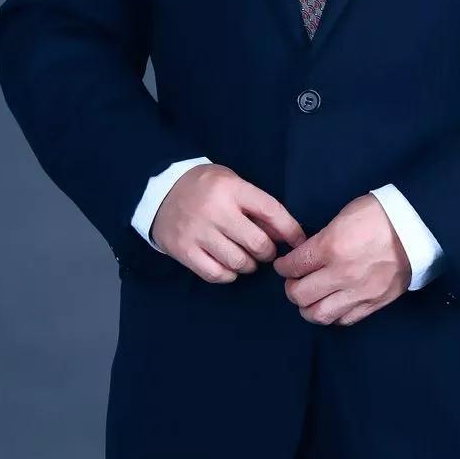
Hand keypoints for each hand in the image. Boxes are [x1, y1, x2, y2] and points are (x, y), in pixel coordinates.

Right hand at [151, 164, 305, 283]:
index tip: (299, 241)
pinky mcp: (183, 250)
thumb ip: (257, 206)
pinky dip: (229, 275)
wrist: (160, 190)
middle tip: (265, 251)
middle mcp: (215, 210)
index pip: (271, 211)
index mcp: (231, 188)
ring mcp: (197, 232)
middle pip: (258, 243)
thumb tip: (285, 235)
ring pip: (239, 262)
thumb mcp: (232, 183)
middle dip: (268, 252)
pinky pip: (216, 274)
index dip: (290, 230)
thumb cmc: (205, 187)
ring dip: (250, 265)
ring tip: (247, 258)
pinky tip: (229, 266)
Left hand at [272, 193, 411, 325]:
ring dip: (309, 307)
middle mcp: (342, 274)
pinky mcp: (374, 303)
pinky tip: (333, 304)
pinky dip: (333, 315)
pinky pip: (344, 320)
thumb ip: (322, 239)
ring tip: (311, 298)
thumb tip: (306, 254)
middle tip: (295, 281)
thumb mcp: (343, 217)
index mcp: (331, 247)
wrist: (418, 228)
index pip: (292, 267)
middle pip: (300, 295)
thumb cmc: (380, 214)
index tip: (284, 265)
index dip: (283, 267)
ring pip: (319, 315)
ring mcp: (359, 292)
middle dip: (291, 288)